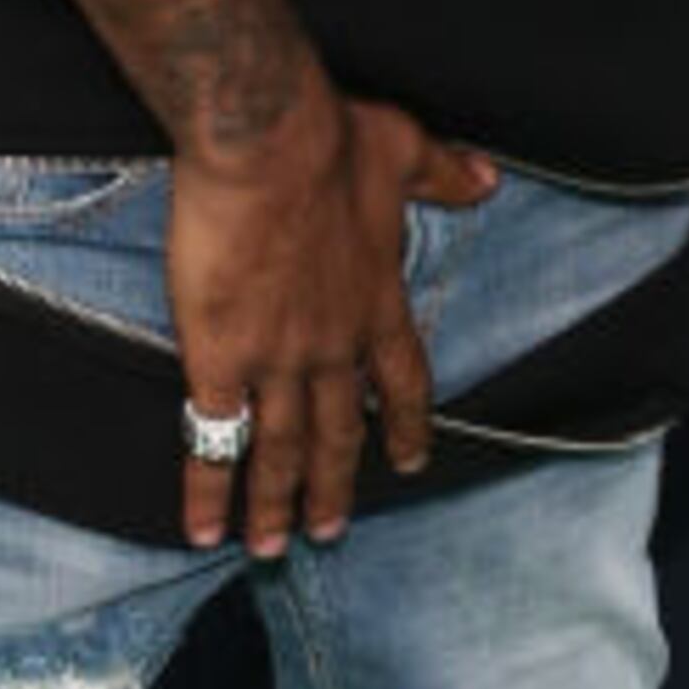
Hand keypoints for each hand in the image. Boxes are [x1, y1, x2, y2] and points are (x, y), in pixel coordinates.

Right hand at [167, 86, 495, 553]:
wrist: (266, 140)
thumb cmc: (330, 138)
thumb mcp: (403, 148)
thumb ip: (444, 173)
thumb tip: (486, 178)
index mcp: (378, 303)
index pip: (402, 381)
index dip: (404, 424)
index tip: (408, 461)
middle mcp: (335, 345)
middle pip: (337, 434)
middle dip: (332, 486)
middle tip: (330, 531)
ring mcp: (278, 358)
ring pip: (280, 449)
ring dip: (276, 503)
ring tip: (271, 549)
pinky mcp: (218, 357)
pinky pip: (213, 439)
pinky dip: (209, 487)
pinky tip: (203, 526)